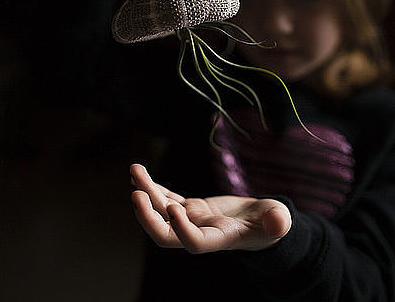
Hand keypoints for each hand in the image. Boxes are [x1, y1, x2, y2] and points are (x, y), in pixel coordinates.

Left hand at [130, 164, 291, 253]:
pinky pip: (166, 197)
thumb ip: (277, 223)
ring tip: (135, 170)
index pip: (195, 242)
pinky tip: (138, 174)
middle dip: (149, 218)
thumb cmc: (272, 223)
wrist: (260, 222)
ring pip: (162, 210)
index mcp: (220, 239)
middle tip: (136, 196)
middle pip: (167, 234)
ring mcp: (192, 219)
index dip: (182, 230)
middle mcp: (200, 231)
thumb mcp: (278, 221)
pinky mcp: (190, 206)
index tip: (174, 209)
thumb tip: (279, 222)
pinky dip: (152, 187)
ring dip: (146, 192)